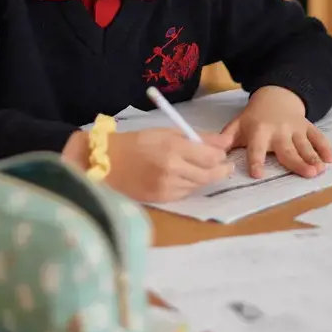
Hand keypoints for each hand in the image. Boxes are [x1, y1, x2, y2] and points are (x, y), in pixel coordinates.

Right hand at [64, 128, 233, 202]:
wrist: (107, 162)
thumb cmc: (138, 142)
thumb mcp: (167, 132)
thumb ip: (197, 137)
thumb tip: (224, 142)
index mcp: (173, 147)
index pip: (210, 156)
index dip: (220, 156)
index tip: (222, 153)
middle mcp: (172, 168)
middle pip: (209, 174)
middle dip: (220, 171)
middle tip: (223, 166)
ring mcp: (167, 186)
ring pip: (198, 185)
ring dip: (203, 178)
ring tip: (200, 169)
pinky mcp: (162, 199)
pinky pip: (185, 193)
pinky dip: (188, 186)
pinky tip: (182, 178)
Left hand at [220, 86, 331, 179]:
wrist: (276, 97)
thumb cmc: (254, 118)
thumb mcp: (237, 125)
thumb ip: (226, 139)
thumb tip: (212, 152)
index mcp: (259, 131)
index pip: (256, 148)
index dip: (256, 160)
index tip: (257, 174)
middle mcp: (278, 131)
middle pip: (287, 149)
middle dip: (297, 162)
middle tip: (308, 173)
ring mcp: (295, 128)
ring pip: (305, 144)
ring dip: (313, 157)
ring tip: (320, 169)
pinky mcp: (308, 127)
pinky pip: (318, 137)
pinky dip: (325, 147)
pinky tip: (331, 159)